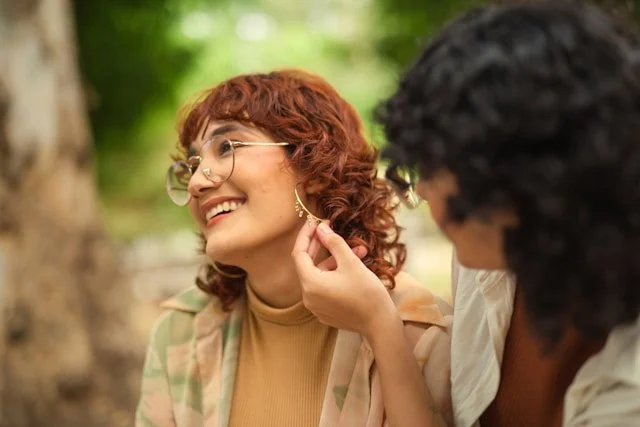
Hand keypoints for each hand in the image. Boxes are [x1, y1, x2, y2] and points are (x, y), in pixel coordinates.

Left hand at [291, 221, 398, 339]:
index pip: (299, 254)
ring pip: (320, 275)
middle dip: (320, 246)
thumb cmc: (367, 292)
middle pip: (308, 265)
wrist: (380, 324)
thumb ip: (334, 242)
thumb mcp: (351, 262)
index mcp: (311, 284)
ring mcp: (316, 307)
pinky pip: (325, 287)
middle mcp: (308, 297)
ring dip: (335, 260)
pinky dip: (335, 274)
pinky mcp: (325, 312)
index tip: (314, 222)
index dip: (305, 236)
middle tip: (329, 229)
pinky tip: (353, 266)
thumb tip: (321, 228)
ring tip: (357, 250)